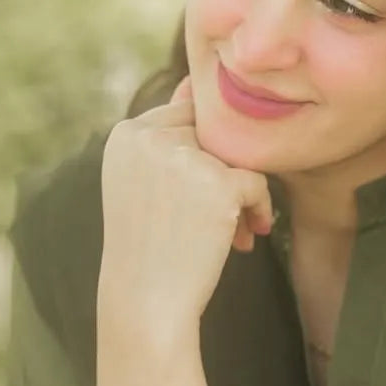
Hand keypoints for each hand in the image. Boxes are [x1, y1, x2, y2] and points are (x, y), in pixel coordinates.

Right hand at [97, 75, 273, 339]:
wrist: (147, 303)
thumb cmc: (148, 248)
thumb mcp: (142, 182)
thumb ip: (165, 133)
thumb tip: (191, 83)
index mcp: (126, 134)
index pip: (184, 120)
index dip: (198, 162)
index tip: (192, 204)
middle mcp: (150, 136)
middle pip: (213, 136)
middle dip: (223, 174)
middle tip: (222, 218)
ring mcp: (183, 157)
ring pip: (237, 157)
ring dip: (243, 193)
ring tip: (235, 232)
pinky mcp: (218, 182)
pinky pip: (257, 182)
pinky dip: (259, 209)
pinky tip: (246, 238)